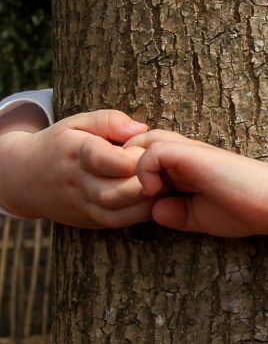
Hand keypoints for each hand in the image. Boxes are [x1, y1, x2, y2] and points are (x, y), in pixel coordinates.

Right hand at [0, 109, 155, 227]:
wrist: (27, 177)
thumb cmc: (62, 143)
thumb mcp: (79, 122)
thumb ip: (109, 121)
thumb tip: (141, 129)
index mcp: (75, 151)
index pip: (103, 160)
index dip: (132, 159)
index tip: (147, 150)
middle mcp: (77, 182)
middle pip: (113, 193)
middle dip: (144, 184)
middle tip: (164, 170)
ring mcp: (82, 205)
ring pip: (117, 213)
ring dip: (146, 202)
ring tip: (163, 185)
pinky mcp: (89, 220)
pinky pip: (117, 222)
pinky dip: (139, 214)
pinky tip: (153, 200)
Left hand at [128, 129, 267, 244]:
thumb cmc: (243, 210)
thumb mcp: (198, 217)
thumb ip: (174, 213)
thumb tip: (152, 211)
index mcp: (182, 166)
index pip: (139, 159)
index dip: (127, 177)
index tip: (129, 203)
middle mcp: (180, 153)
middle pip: (132, 145)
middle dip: (120, 169)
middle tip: (125, 197)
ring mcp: (185, 150)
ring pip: (137, 142)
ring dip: (128, 170)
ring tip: (137, 194)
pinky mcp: (191, 153)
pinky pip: (151, 151)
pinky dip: (143, 170)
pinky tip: (153, 191)